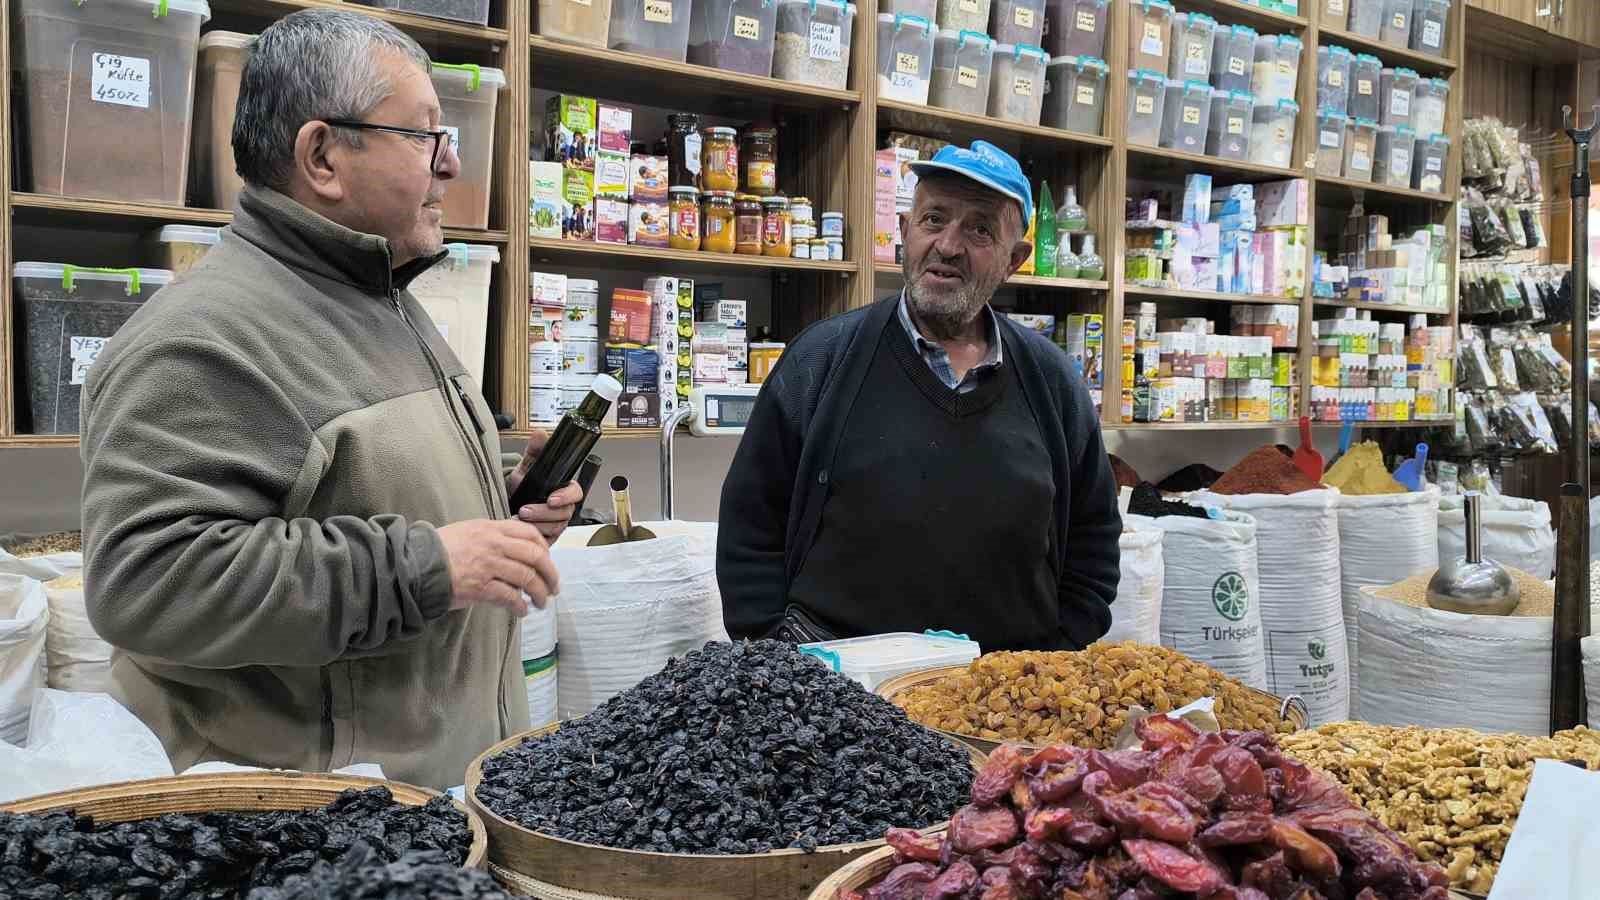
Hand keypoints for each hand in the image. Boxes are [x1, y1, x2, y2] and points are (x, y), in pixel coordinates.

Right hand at [436, 519, 560, 615]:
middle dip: (550, 574)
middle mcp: (494, 544)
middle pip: (536, 556)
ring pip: (528, 578)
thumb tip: (513, 552)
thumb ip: (491, 537)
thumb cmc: (439, 550)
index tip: (547, 561)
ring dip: (540, 593)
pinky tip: (522, 611)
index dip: (544, 549)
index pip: (529, 533)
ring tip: (542, 603)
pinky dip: (520, 606)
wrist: (415, 565)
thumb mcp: (467, 531)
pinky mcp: (481, 587)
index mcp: (491, 528)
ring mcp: (489, 565)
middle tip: (554, 587)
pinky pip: (510, 597)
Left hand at [507, 430, 582, 541]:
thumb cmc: (522, 486)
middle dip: (544, 513)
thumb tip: (540, 434)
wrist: (508, 505)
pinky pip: (547, 539)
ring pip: (555, 528)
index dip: (566, 497)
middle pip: (565, 514)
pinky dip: (535, 535)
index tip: (551, 499)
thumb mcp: (527, 467)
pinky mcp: (549, 538)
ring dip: (537, 524)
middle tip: (525, 510)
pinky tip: (522, 530)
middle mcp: (564, 508)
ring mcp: (557, 524)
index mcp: (564, 490)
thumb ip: (535, 451)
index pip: (576, 493)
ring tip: (519, 518)